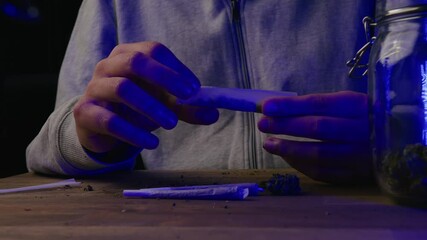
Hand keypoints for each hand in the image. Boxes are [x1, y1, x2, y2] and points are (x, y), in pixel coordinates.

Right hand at [73, 42, 218, 157]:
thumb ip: (186, 107)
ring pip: (122, 88)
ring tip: (172, 124)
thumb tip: (213, 113)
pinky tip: (152, 142)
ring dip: (151, 107)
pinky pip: (110, 120)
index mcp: (128, 54)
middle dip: (165, 78)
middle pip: (135, 61)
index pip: (153, 50)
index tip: (195, 89)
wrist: (100, 127)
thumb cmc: (134, 107)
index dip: (176, 68)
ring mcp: (94, 87)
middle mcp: (108, 65)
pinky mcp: (85, 112)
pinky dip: (134, 132)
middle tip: (187, 98)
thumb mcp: (162, 104)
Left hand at [258, 91, 372, 183]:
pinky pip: (322, 171)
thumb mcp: (346, 103)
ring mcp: (358, 155)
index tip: (265, 106)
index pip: (318, 104)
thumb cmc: (363, 117)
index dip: (290, 106)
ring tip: (268, 143)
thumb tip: (278, 108)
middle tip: (263, 124)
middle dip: (285, 125)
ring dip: (288, 148)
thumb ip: (316, 106)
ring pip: (318, 153)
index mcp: (357, 106)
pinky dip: (300, 164)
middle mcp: (359, 130)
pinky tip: (286, 157)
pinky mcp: (354, 173)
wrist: (396, 142)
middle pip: (316, 127)